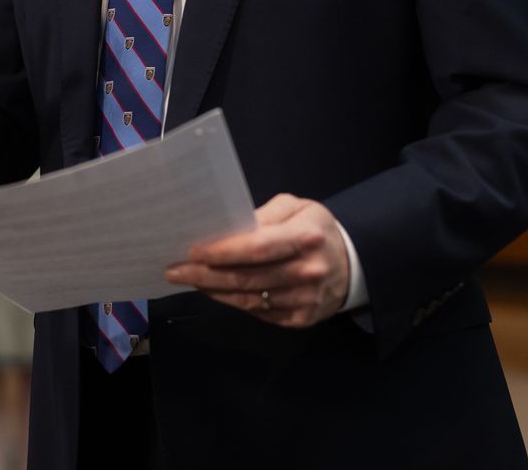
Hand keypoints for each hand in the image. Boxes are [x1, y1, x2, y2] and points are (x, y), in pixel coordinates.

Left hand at [164, 194, 350, 328]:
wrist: (353, 264)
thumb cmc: (315, 230)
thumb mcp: (297, 208)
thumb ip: (264, 215)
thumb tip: (227, 227)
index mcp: (305, 237)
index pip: (257, 247)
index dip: (222, 251)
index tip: (192, 251)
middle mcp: (307, 271)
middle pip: (247, 278)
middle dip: (204, 275)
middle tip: (174, 270)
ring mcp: (306, 300)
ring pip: (249, 299)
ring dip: (214, 291)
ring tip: (189, 280)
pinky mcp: (302, 319)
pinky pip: (260, 313)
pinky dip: (234, 302)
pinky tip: (216, 292)